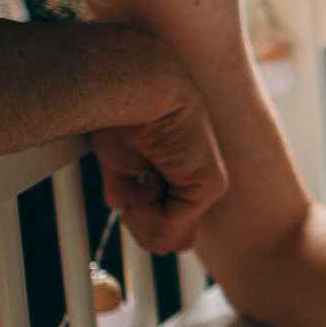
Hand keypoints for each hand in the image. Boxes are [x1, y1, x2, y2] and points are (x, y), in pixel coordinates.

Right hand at [89, 88, 228, 253]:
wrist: (133, 85)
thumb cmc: (121, 112)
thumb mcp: (118, 160)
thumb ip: (124, 186)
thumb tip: (120, 205)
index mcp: (179, 175)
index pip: (167, 227)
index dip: (139, 220)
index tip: (126, 193)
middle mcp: (198, 182)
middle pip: (167, 241)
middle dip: (139, 224)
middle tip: (129, 188)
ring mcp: (207, 186)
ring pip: (167, 240)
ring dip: (139, 217)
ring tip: (138, 175)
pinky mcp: (208, 186)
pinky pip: (169, 229)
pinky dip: (145, 211)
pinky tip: (147, 178)